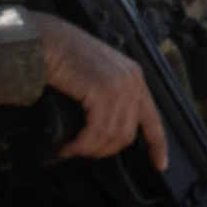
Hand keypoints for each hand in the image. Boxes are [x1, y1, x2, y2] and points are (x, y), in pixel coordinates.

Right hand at [30, 11, 167, 170]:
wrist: (47, 41)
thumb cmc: (64, 58)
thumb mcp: (98, 76)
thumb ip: (109, 97)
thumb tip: (105, 133)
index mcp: (135, 77)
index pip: (153, 119)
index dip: (157, 145)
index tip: (160, 166)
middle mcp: (133, 81)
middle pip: (128, 134)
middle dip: (104, 150)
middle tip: (82, 151)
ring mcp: (120, 85)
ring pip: (112, 136)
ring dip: (89, 149)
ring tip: (71, 149)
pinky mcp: (104, 91)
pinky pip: (97, 131)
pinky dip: (82, 144)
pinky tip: (68, 146)